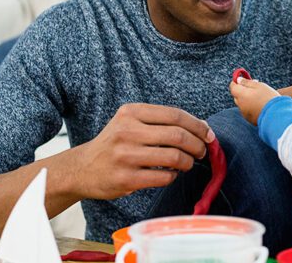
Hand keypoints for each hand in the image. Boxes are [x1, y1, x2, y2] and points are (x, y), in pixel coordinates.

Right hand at [72, 103, 214, 199]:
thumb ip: (160, 122)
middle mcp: (127, 131)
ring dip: (188, 162)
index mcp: (131, 113)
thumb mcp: (130, 122)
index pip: (175, 115)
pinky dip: (173, 176)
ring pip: (174, 157)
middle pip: (178, 136)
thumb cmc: (114, 144)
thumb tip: (201, 126)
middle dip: (198, 145)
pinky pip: (164, 177)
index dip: (198, 125)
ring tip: (187, 164)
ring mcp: (126, 156)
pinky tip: (171, 174)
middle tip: (202, 152)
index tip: (208, 134)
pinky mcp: (126, 178)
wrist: (82, 168)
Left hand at [229, 77, 280, 124]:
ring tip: (260, 97)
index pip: (232, 87)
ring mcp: (244, 113)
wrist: (277, 114)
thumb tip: (238, 80)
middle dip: (243, 91)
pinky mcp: (249, 119)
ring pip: (242, 103)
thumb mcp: (259, 86)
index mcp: (241, 95)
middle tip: (254, 87)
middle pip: (237, 96)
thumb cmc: (268, 97)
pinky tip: (260, 105)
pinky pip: (247, 111)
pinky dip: (251, 107)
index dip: (236, 82)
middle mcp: (240, 105)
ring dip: (247, 99)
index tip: (242, 79)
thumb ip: (247, 82)